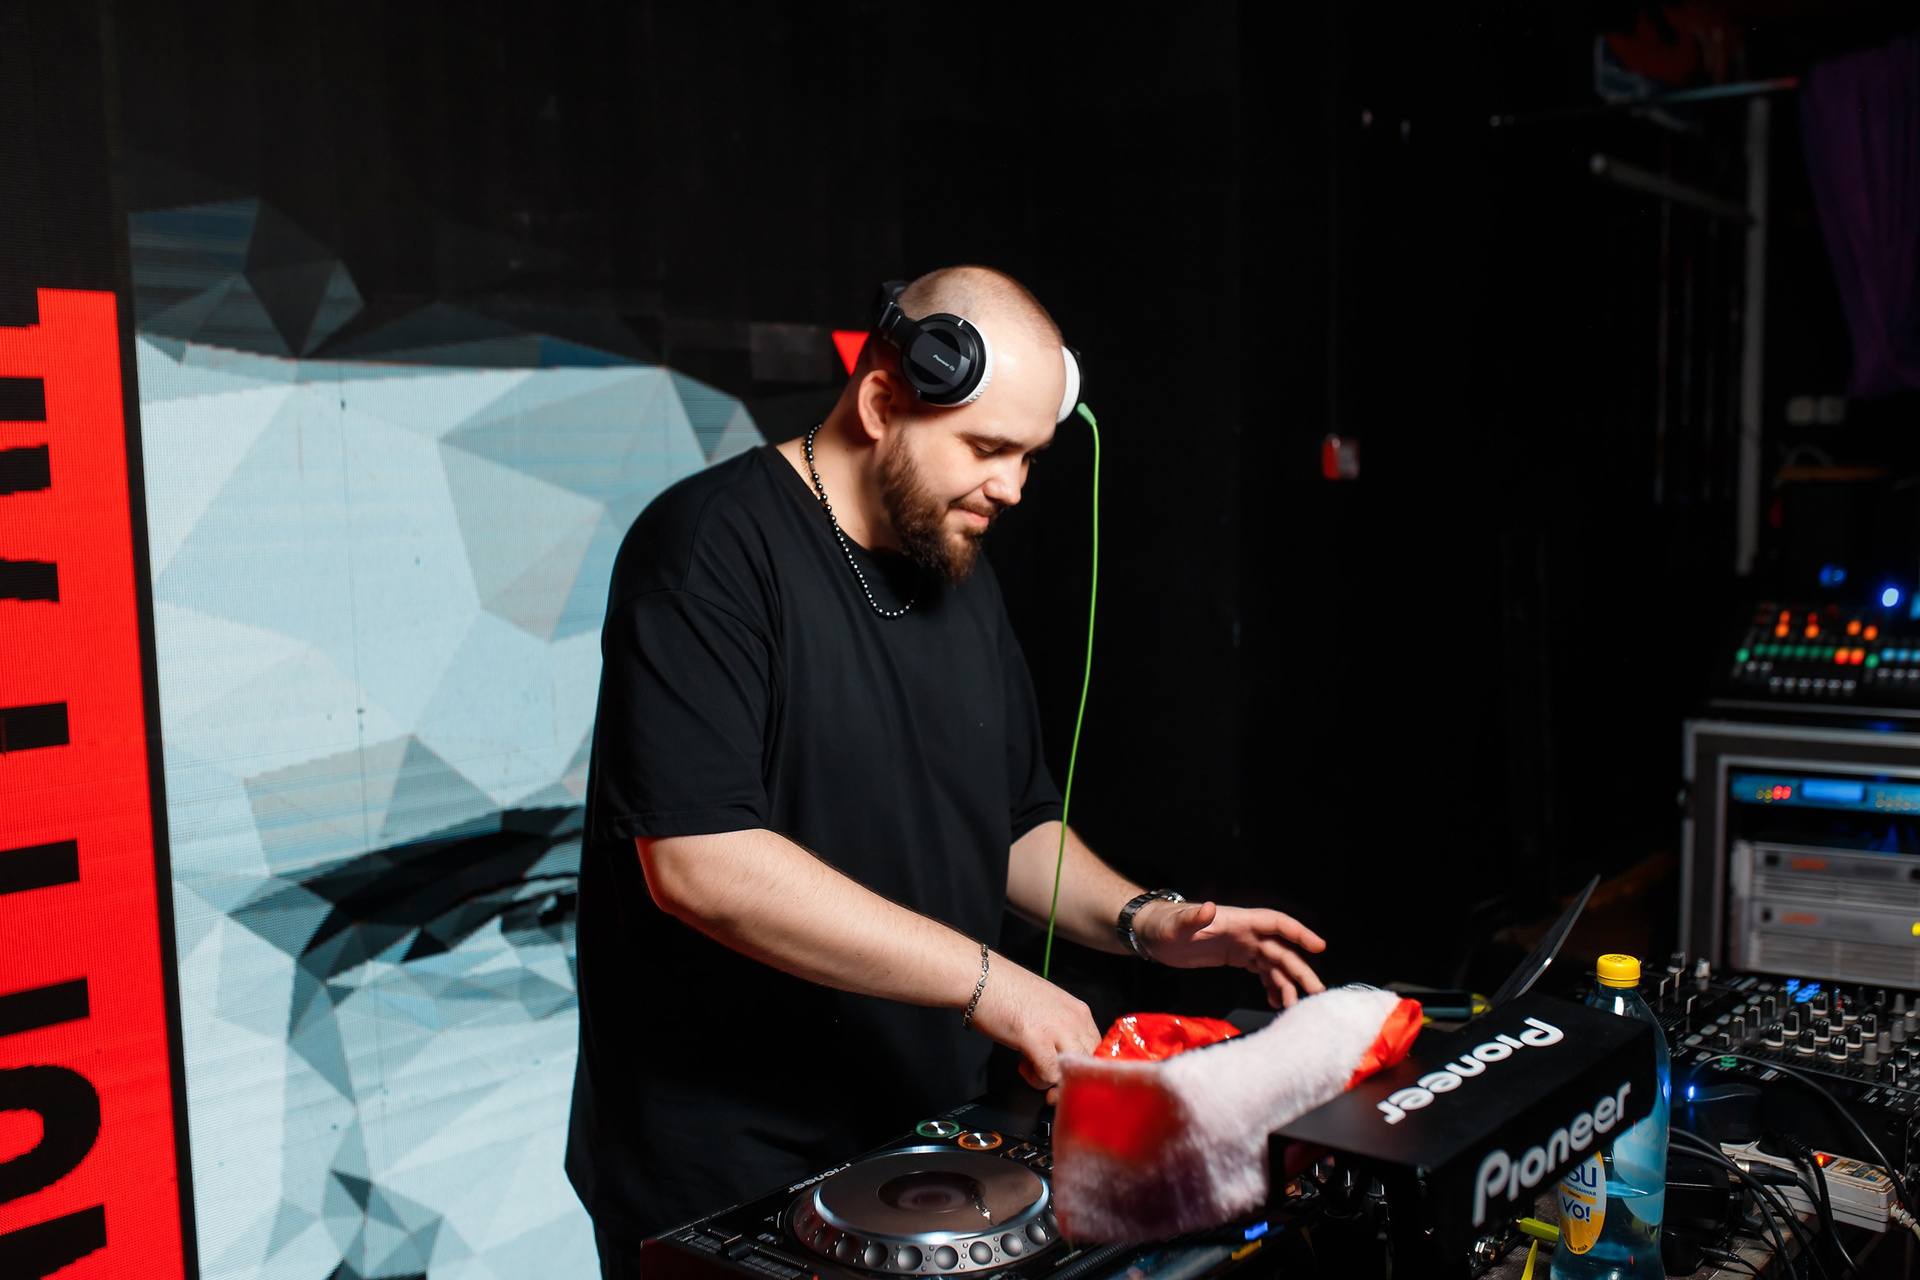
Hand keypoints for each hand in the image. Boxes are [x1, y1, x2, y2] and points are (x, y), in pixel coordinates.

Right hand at [965, 956, 1100, 1104]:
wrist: (981, 979)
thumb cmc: (1006, 991)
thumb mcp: (1047, 1007)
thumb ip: (1061, 1028)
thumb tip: (1062, 1055)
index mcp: (1078, 1011)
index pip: (1098, 1050)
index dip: (1082, 1067)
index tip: (1065, 1073)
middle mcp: (1074, 1019)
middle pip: (1091, 1063)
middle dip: (1072, 1079)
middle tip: (1051, 1080)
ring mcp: (1057, 1028)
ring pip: (1075, 1071)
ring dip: (1056, 1081)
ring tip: (1035, 1071)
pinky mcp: (1037, 1039)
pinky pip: (1051, 1075)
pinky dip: (1038, 1080)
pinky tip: (1023, 1066)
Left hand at [1134, 900, 1326, 1007]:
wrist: (1151, 934)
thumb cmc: (1164, 925)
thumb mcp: (1176, 924)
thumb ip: (1194, 918)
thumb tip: (1209, 908)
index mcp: (1237, 920)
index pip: (1275, 923)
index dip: (1298, 933)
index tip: (1319, 946)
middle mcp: (1245, 932)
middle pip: (1281, 950)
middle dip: (1300, 969)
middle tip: (1316, 992)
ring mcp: (1242, 945)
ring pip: (1274, 964)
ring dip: (1287, 983)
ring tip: (1295, 1006)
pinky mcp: (1235, 957)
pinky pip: (1261, 971)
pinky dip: (1272, 985)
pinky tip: (1277, 1002)